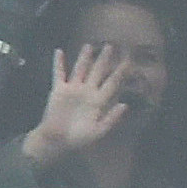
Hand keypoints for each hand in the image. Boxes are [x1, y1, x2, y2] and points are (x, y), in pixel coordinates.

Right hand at [22, 45, 138, 164]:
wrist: (58, 140)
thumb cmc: (79, 138)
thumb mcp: (98, 131)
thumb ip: (111, 118)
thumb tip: (125, 105)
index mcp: (99, 101)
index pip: (112, 83)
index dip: (120, 73)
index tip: (128, 62)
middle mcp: (87, 92)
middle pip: (98, 72)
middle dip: (104, 60)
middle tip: (111, 46)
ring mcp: (73, 89)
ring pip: (80, 69)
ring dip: (84, 58)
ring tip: (89, 46)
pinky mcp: (59, 90)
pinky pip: (59, 73)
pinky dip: (58, 63)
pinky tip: (59, 51)